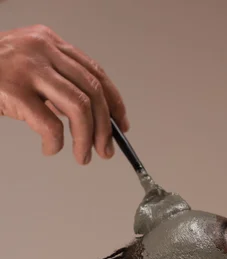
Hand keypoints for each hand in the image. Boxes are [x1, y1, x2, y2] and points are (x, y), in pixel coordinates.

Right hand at [0, 24, 128, 164]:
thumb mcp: (30, 68)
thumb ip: (57, 84)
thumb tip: (91, 117)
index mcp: (50, 42)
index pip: (95, 72)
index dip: (114, 101)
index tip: (121, 125)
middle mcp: (43, 49)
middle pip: (92, 91)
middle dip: (105, 127)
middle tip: (105, 151)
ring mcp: (28, 68)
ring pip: (78, 107)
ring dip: (87, 138)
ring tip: (83, 157)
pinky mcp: (13, 91)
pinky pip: (50, 124)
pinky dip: (56, 143)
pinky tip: (51, 150)